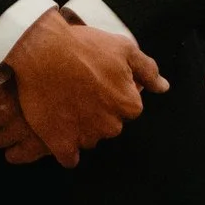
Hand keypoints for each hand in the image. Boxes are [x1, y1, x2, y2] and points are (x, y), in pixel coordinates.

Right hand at [4, 10, 164, 167]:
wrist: (41, 52)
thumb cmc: (83, 47)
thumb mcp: (123, 48)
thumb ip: (148, 69)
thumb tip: (163, 87)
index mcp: (129, 105)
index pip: (128, 108)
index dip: (112, 93)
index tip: (97, 80)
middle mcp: (112, 126)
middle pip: (109, 124)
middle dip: (98, 111)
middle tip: (80, 89)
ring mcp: (86, 137)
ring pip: (89, 139)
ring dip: (81, 126)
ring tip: (64, 101)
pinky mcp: (62, 145)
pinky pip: (69, 157)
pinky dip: (65, 146)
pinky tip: (58, 127)